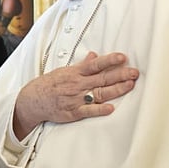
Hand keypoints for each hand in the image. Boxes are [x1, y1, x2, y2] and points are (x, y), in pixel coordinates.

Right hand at [13, 51, 137, 138]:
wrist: (33, 100)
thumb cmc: (50, 84)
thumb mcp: (65, 70)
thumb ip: (82, 65)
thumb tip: (94, 55)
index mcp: (75, 73)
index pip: (95, 65)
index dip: (109, 61)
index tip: (122, 57)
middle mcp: (77, 85)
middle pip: (102, 78)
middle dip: (120, 75)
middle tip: (134, 73)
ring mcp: (76, 99)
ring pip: (99, 93)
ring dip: (115, 90)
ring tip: (129, 85)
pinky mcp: (73, 112)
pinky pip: (88, 110)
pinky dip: (99, 109)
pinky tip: (110, 108)